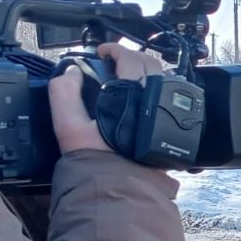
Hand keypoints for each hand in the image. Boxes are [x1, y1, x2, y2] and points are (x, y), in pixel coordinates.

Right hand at [48, 42, 167, 155]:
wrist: (121, 191)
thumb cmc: (97, 161)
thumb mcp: (70, 129)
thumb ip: (64, 95)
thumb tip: (69, 71)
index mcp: (134, 94)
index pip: (130, 58)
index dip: (114, 49)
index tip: (103, 51)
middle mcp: (158, 101)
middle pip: (151, 65)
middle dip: (132, 58)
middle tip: (114, 63)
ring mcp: (171, 115)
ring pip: (164, 81)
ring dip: (147, 74)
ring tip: (128, 81)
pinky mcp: (177, 129)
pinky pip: (170, 100)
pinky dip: (157, 92)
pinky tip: (143, 102)